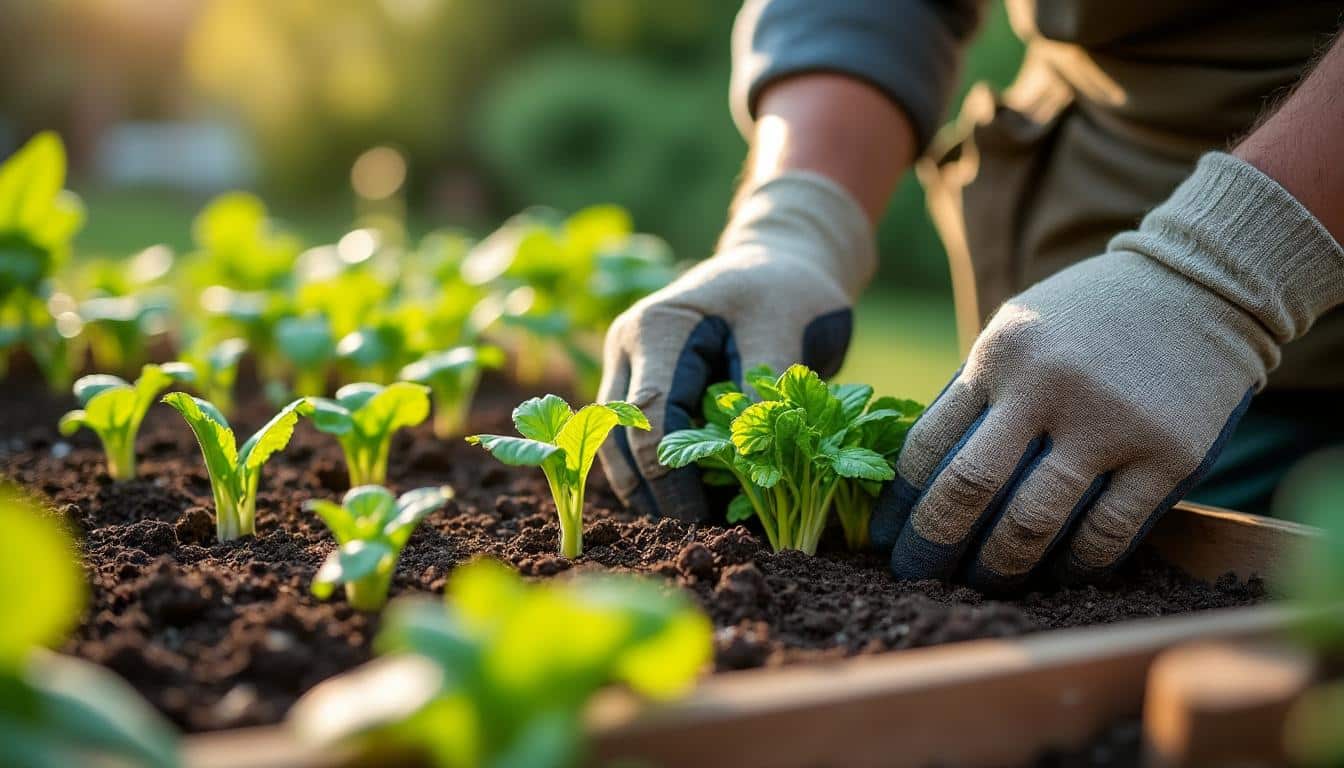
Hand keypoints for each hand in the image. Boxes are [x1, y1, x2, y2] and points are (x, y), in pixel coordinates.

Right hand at [597, 172, 874, 519]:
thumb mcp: (784, 326)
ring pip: (617, 450)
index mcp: (657, 328)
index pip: (649, 417)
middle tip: (699, 538)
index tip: (709, 518)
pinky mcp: (645, 390)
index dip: (673, 475)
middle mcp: (629, 349)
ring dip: (650, 494)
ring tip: (696, 531)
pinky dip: (662, 480)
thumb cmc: (787, 289)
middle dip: (654, 495)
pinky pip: (639, 446)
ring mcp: (629, 370)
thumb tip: (747, 458)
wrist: (781, 262)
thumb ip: (762, 387)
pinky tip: (697, 509)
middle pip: (619, 441)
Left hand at [872, 151, 1343, 590]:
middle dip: (933, 545)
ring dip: (999, 567)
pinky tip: (1055, 577)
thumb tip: (919, 479)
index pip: (928, 443)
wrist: (1199, 286)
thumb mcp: (1018, 332)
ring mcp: (1111, 421)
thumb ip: (976, 394)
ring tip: (981, 586)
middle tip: (914, 580)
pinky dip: (1073, 567)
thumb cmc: (1088, 319)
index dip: (899, 503)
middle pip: (970, 486)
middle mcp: (1048, 385)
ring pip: (1034, 522)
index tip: (884, 540)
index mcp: (1000, 354)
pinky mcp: (1170, 455)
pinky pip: (1107, 533)